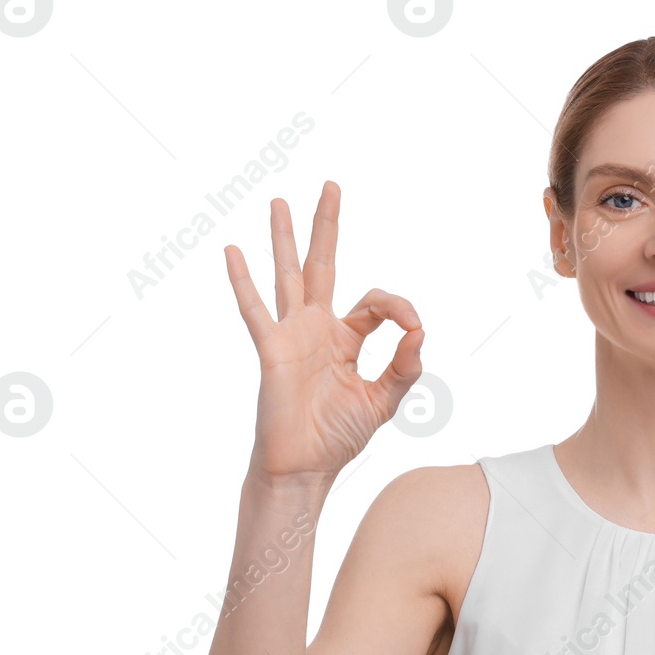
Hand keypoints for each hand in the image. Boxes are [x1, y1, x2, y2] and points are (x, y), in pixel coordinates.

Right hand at [224, 181, 424, 480]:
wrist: (305, 468)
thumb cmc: (337, 438)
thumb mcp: (384, 401)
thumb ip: (405, 367)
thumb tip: (421, 332)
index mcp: (345, 339)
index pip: (375, 303)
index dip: (399, 308)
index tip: (414, 327)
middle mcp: (316, 329)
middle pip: (323, 266)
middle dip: (327, 227)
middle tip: (331, 186)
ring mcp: (291, 336)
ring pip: (288, 276)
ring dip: (285, 238)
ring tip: (279, 201)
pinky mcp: (272, 352)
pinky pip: (256, 311)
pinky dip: (244, 282)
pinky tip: (233, 251)